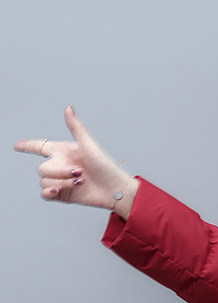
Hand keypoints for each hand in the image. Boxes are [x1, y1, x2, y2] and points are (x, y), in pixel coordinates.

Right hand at [14, 105, 138, 218]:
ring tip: (81, 182)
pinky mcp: (62, 194)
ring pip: (44, 181)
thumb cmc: (106, 165)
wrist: (115, 189)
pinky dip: (49, 192)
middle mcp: (60, 165)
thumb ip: (76, 127)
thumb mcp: (89, 144)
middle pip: (42, 168)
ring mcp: (61, 180)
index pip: (40, 146)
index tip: (17, 146)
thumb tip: (68, 108)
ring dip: (62, 182)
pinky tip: (58, 190)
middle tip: (80, 172)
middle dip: (60, 171)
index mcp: (64, 151)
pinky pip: (44, 193)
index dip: (27, 146)